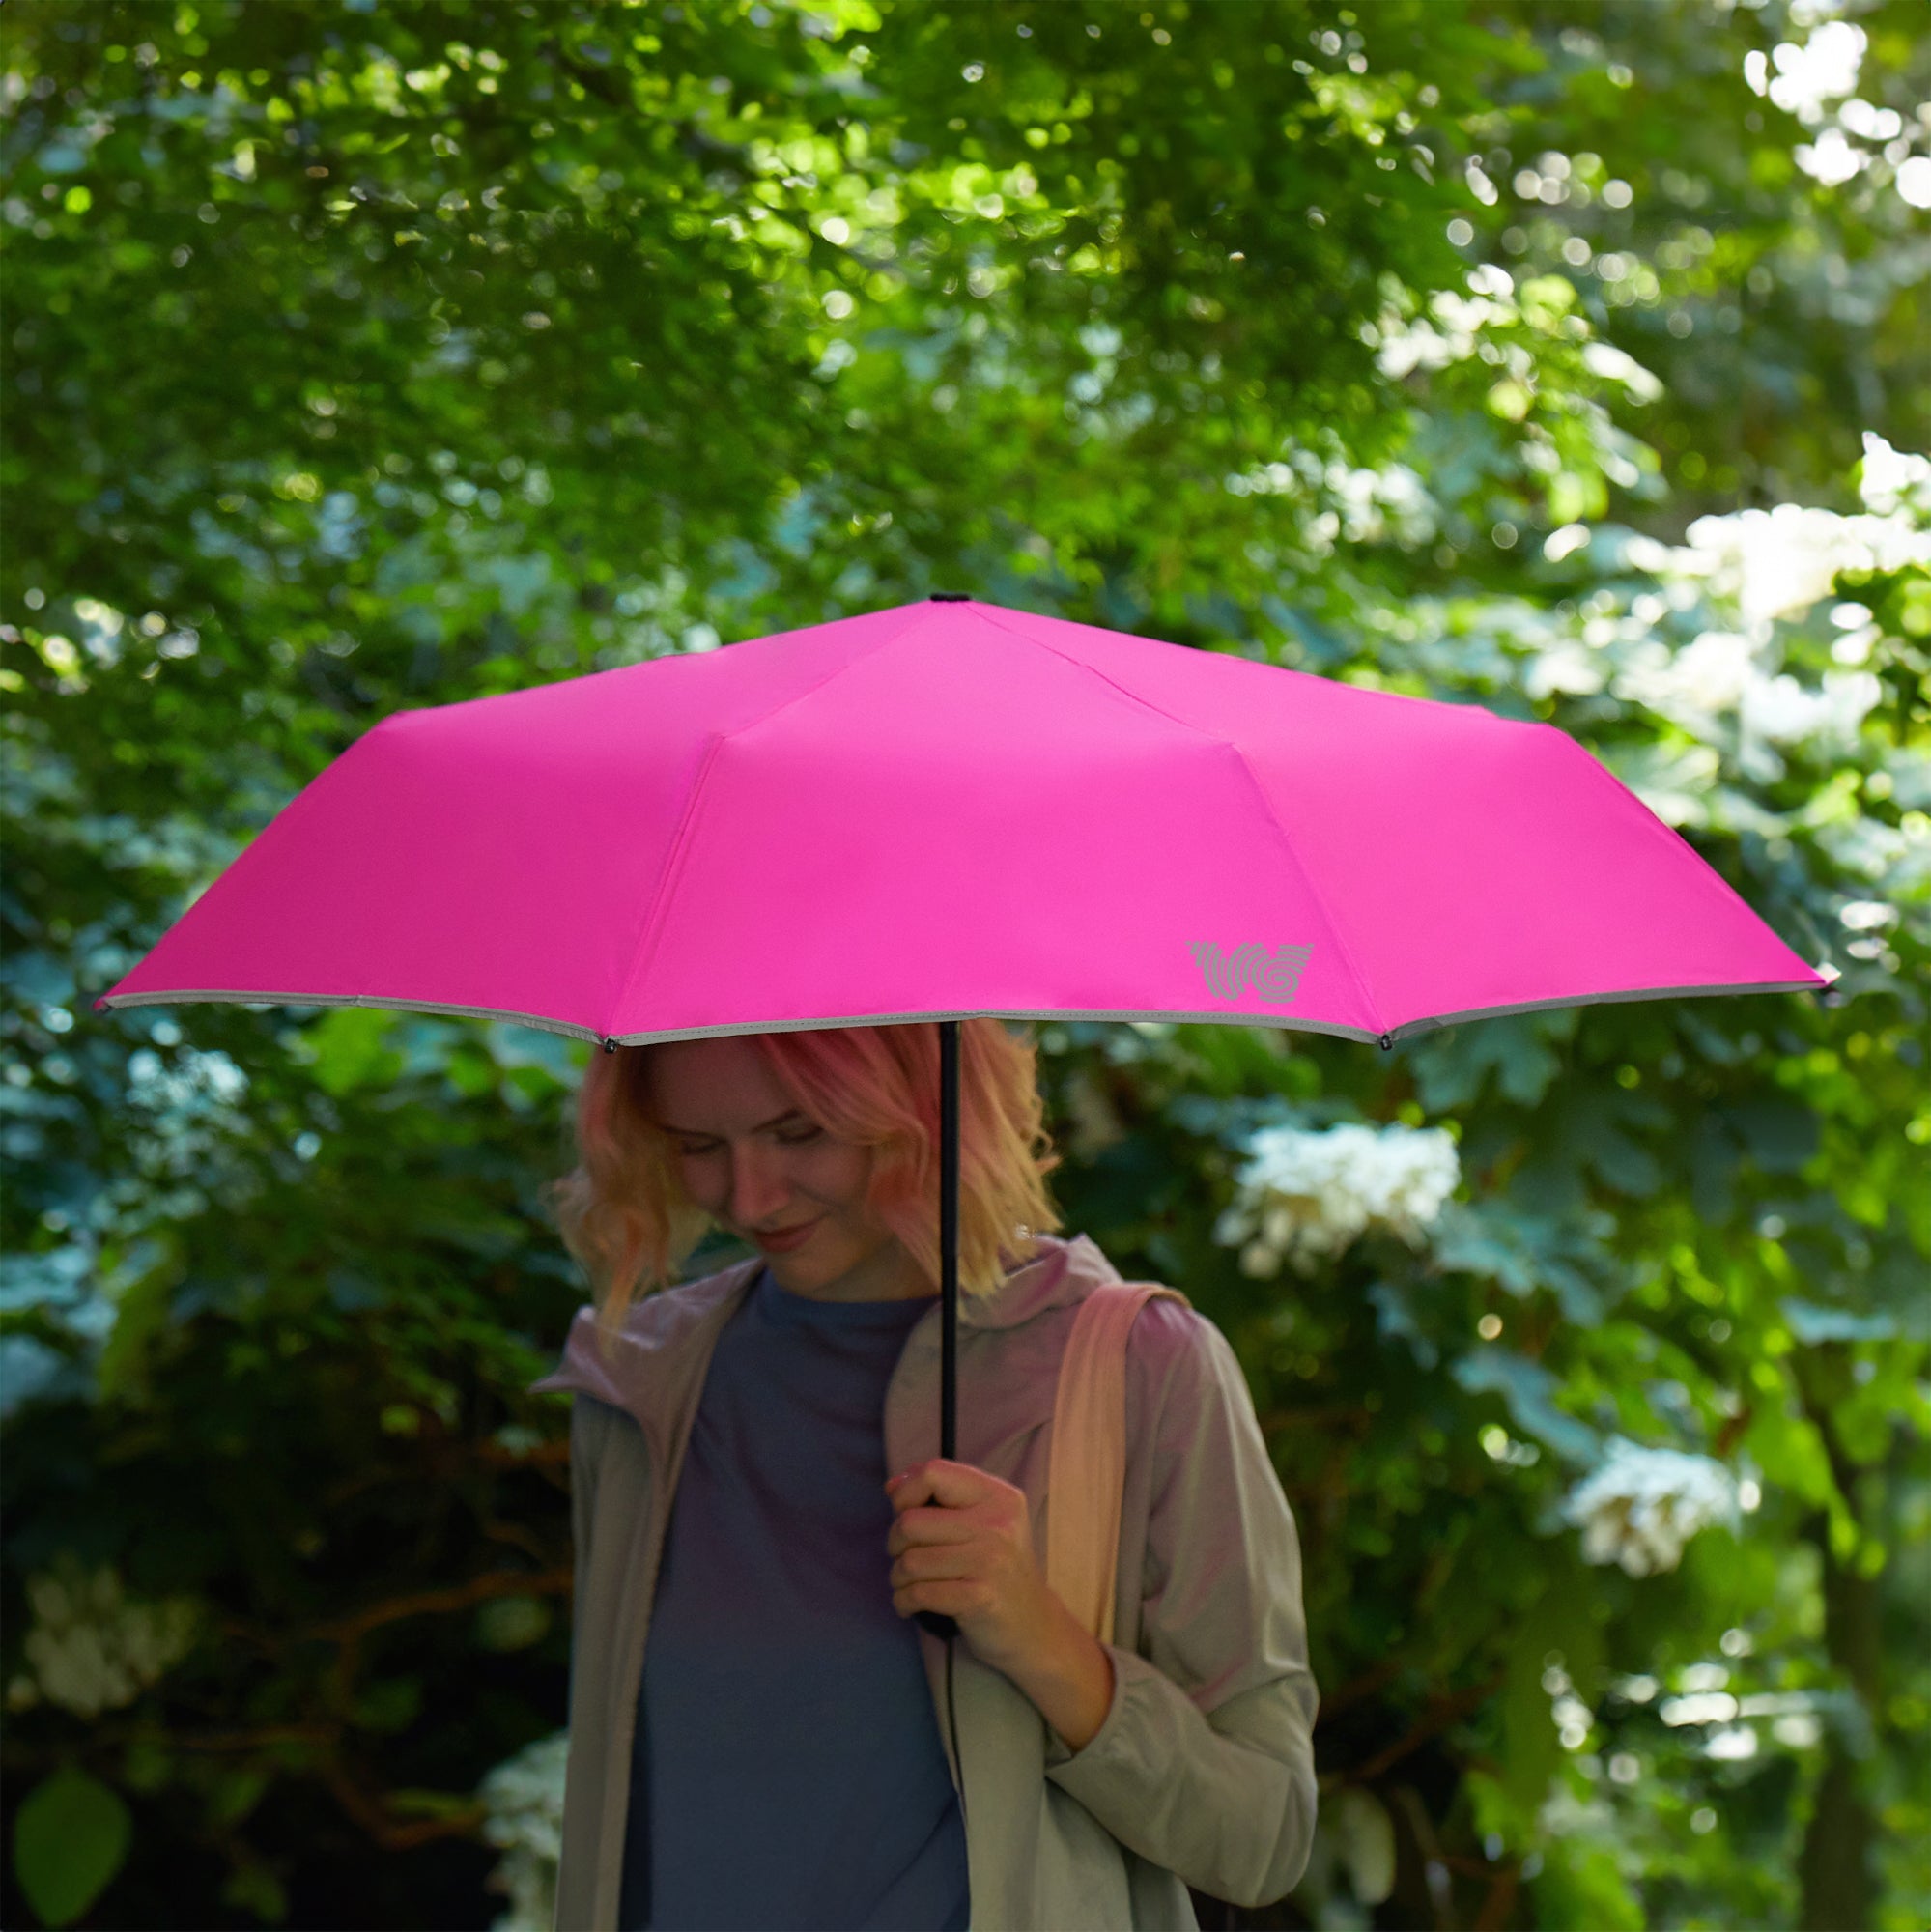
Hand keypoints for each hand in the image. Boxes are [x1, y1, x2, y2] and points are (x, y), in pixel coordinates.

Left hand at [885, 1458, 1115, 1749]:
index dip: (906, 1491)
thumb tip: (891, 1486)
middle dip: (895, 1543)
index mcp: (997, 1496)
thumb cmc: (997, 1569)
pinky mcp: (980, 1597)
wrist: (1034, 1626)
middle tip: (906, 1557)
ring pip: (910, 1562)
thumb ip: (941, 1498)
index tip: (903, 1512)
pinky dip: (904, 1601)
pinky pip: (919, 1593)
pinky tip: (910, 1604)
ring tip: (909, 1584)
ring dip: (898, 1577)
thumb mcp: (983, 1521)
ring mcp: (991, 1561)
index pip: (934, 1473)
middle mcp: (997, 1523)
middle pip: (911, 1521)